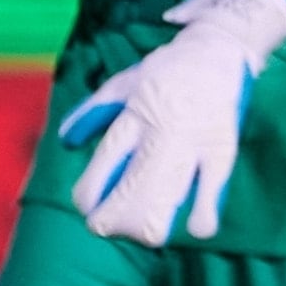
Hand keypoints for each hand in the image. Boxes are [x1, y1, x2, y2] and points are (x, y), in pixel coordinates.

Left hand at [59, 0, 285, 245]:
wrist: (218, 49)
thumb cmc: (166, 71)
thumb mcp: (123, 83)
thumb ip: (92, 112)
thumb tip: (65, 141)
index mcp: (133, 114)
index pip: (106, 160)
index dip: (91, 191)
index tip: (86, 207)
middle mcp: (160, 129)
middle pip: (133, 184)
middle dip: (115, 215)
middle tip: (105, 229)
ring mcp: (193, 139)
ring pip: (169, 191)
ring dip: (152, 220)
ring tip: (142, 236)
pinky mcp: (221, 146)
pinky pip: (213, 186)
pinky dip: (204, 210)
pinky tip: (196, 228)